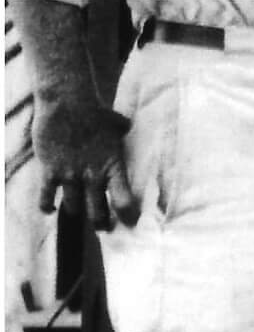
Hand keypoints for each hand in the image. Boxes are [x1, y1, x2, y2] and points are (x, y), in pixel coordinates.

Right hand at [31, 93, 139, 229]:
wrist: (67, 103)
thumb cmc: (94, 111)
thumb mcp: (116, 123)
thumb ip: (123, 129)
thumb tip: (128, 124)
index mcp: (114, 167)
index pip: (124, 201)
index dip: (126, 215)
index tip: (128, 222)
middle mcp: (93, 176)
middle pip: (98, 212)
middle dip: (101, 223)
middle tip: (103, 228)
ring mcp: (71, 176)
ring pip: (73, 207)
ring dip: (75, 211)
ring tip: (77, 212)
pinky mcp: (50, 171)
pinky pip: (46, 197)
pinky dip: (46, 206)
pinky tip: (49, 209)